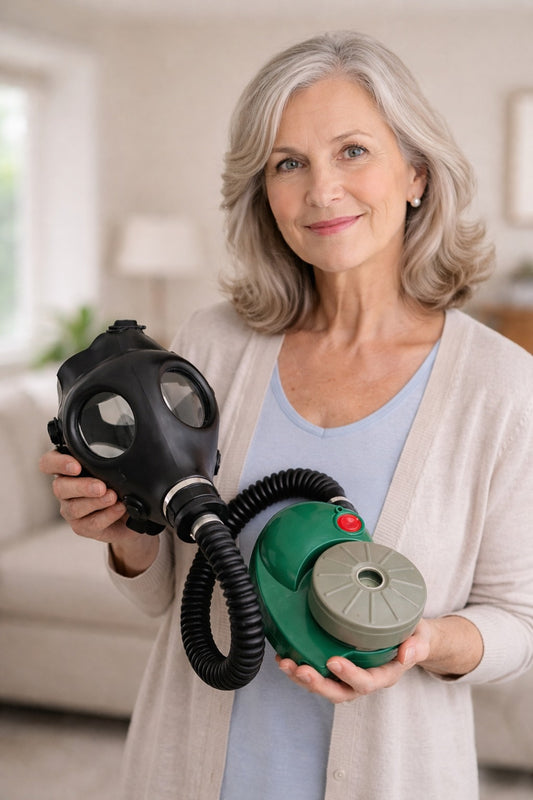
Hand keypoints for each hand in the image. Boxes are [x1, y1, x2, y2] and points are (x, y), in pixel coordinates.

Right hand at [39, 449, 158, 574]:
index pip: (48, 463)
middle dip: (82, 486)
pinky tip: (119, 508)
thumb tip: (121, 459)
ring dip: (95, 502)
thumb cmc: (119, 485)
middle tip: (101, 487)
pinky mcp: (82, 527)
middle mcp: (65, 489)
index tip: (76, 466)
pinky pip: (91, 523)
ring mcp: (71, 510)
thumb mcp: (115, 470)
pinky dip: (107, 515)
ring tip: (113, 497)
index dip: (57, 463)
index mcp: (68, 469)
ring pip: (74, 508)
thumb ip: (110, 462)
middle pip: (59, 487)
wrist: (130, 512)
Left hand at [276, 620, 431, 703]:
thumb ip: (416, 646)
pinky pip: (318, 675)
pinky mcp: (337, 669)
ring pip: (324, 686)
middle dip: (318, 684)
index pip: (367, 682)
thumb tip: (407, 653)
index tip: (333, 661)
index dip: (349, 675)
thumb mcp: (421, 638)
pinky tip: (285, 656)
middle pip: (339, 692)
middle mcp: (365, 680)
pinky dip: (299, 668)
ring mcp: (349, 677)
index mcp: (385, 675)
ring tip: (286, 664)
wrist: (410, 637)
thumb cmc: (413, 636)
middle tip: (301, 670)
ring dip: (303, 678)